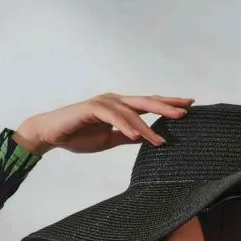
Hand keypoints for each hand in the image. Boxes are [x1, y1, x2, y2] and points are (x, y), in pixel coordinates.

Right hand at [14, 92, 195, 155]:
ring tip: (162, 140)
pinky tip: (137, 136)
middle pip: (145, 102)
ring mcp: (104, 102)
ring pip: (131, 112)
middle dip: (166, 107)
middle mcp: (115, 101)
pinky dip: (126, 126)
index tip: (187, 107)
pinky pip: (113, 116)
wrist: (52, 134)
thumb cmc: (79, 135)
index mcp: (120, 107)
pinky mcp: (92, 108)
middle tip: (185, 113)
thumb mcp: (109, 139)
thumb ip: (125, 136)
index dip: (167, 105)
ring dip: (147, 127)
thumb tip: (143, 139)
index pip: (148, 104)